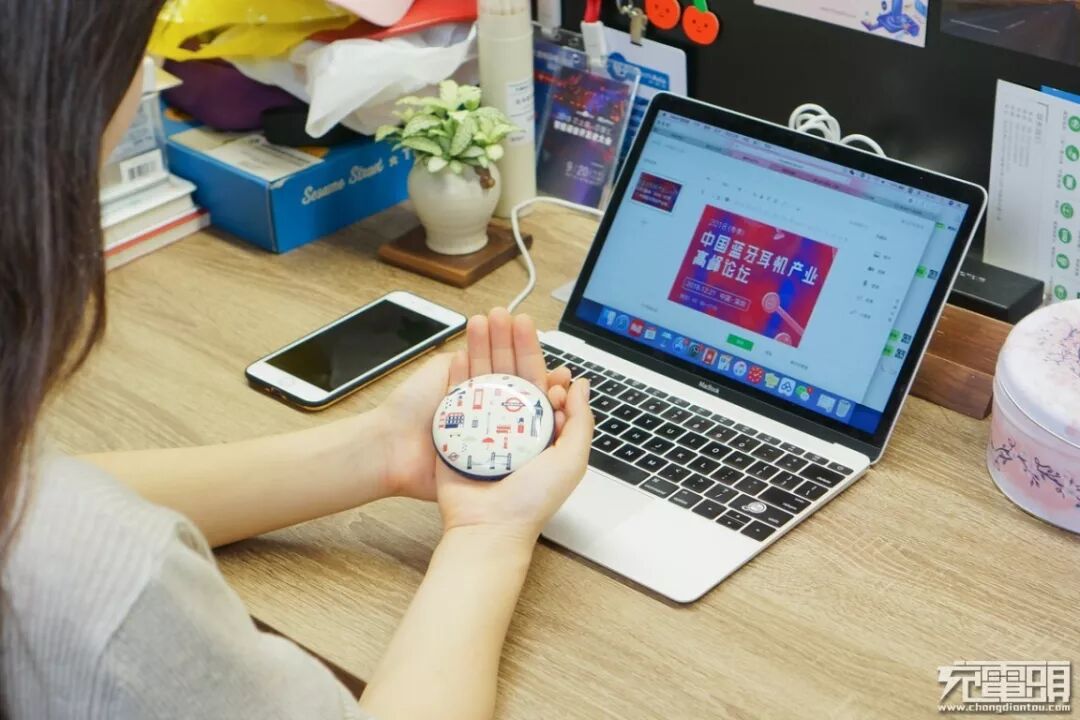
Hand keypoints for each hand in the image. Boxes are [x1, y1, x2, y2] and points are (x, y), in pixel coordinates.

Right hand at [377, 310, 588, 514]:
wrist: (488, 527)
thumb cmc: (532, 502)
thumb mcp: (572, 460)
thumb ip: (580, 421)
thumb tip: (581, 384)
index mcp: (540, 430)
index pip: (540, 384)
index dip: (538, 361)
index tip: (536, 344)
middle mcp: (512, 426)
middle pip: (510, 373)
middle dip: (509, 342)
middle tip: (507, 316)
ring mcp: (483, 427)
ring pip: (484, 377)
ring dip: (483, 347)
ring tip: (482, 321)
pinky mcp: (457, 433)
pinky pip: (458, 396)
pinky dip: (459, 371)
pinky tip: (460, 349)